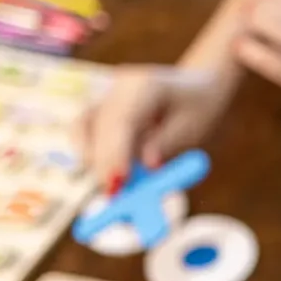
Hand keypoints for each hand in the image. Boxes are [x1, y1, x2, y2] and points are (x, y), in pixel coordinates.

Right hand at [76, 64, 226, 179]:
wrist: (197, 88)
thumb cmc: (198, 108)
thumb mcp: (191, 127)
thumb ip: (167, 144)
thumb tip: (148, 166)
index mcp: (146, 85)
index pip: (122, 119)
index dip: (115, 152)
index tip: (118, 183)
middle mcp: (119, 86)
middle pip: (97, 125)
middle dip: (102, 163)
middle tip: (115, 196)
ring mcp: (106, 95)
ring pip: (83, 128)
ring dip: (93, 160)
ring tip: (115, 187)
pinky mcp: (99, 110)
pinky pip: (84, 132)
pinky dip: (91, 155)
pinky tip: (108, 175)